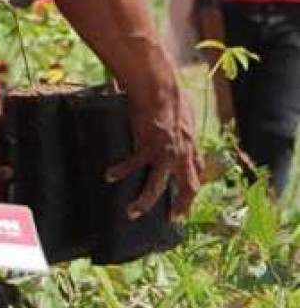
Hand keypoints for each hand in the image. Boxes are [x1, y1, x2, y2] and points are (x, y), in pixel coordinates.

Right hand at [106, 85, 201, 219]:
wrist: (159, 89)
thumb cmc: (171, 95)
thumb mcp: (184, 115)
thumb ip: (181, 128)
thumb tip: (177, 130)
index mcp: (192, 145)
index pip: (198, 172)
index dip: (193, 186)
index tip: (185, 197)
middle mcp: (184, 153)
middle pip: (189, 187)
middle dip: (182, 206)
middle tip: (172, 218)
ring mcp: (166, 152)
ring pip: (159, 185)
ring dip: (145, 201)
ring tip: (133, 212)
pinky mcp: (148, 146)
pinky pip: (134, 165)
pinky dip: (121, 171)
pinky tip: (110, 176)